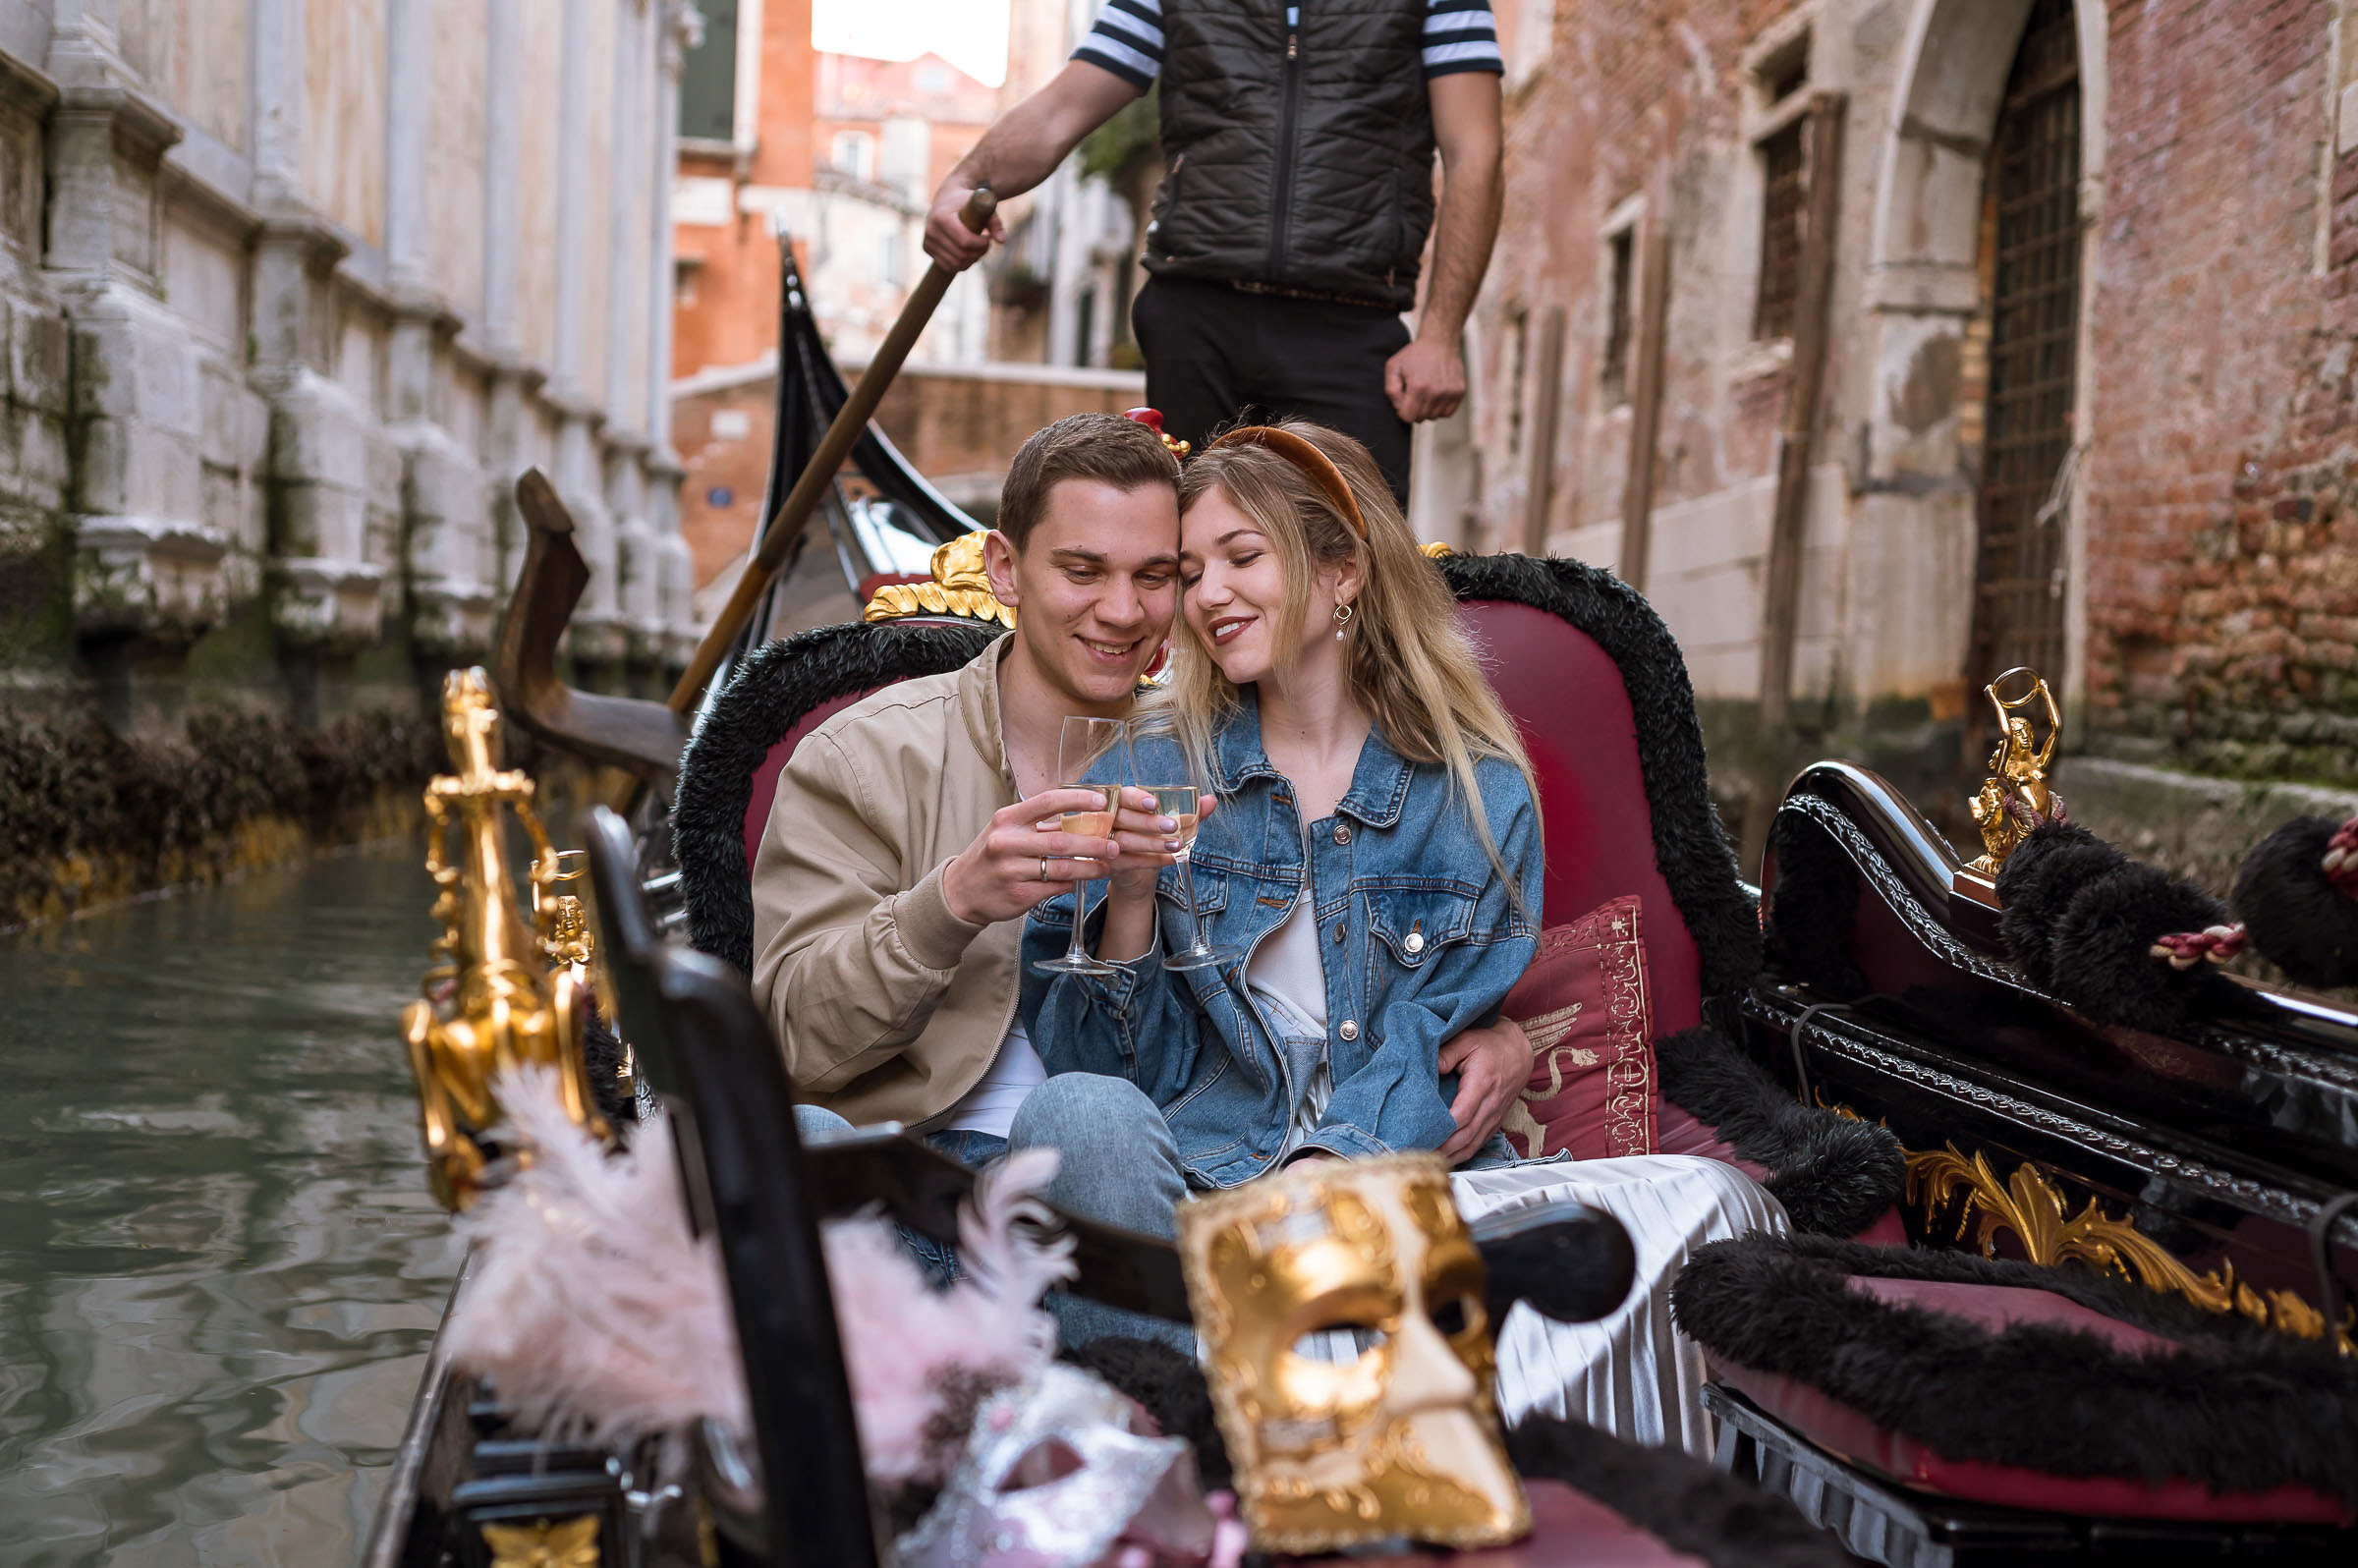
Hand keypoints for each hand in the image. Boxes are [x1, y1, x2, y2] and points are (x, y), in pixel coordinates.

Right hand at [924, 178, 1005, 270]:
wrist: (947, 196)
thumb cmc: (966, 200)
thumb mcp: (982, 205)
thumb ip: (994, 222)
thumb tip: (1001, 241)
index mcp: (941, 217)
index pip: (964, 241)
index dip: (980, 245)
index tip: (989, 239)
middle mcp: (931, 230)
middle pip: (960, 255)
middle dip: (978, 253)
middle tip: (986, 245)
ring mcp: (927, 240)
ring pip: (954, 264)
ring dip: (971, 260)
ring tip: (979, 249)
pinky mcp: (927, 248)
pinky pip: (947, 266)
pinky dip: (961, 264)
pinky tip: (969, 254)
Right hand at [940, 788, 1121, 925]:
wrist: (960, 892)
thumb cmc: (990, 856)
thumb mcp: (1005, 831)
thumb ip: (1036, 823)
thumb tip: (1081, 814)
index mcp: (1007, 819)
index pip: (1047, 801)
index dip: (1078, 799)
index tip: (1102, 801)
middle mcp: (1007, 842)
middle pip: (1061, 839)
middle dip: (1094, 842)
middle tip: (1115, 844)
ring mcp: (1012, 870)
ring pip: (1063, 867)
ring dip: (1090, 867)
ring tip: (1106, 866)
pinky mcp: (1018, 895)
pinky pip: (1055, 887)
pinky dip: (1072, 883)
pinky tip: (1081, 881)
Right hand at [1105, 790, 1219, 898]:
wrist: (1134, 872)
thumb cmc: (1149, 838)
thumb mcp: (1169, 824)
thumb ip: (1189, 812)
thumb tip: (1211, 800)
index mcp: (1120, 802)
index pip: (1123, 795)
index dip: (1137, 799)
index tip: (1154, 804)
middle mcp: (1107, 820)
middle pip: (1123, 817)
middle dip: (1149, 822)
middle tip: (1173, 826)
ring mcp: (1104, 842)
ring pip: (1125, 840)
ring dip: (1152, 843)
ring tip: (1177, 845)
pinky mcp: (1108, 864)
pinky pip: (1127, 861)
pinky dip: (1150, 860)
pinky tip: (1169, 859)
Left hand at [1384, 334, 1467, 422]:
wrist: (1440, 342)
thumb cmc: (1415, 354)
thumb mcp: (1393, 367)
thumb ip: (1391, 390)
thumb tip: (1398, 408)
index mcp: (1418, 387)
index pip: (1408, 417)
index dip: (1402, 411)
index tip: (1404, 400)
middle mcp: (1436, 392)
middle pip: (1420, 418)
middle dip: (1414, 409)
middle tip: (1414, 394)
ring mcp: (1450, 393)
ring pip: (1434, 417)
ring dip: (1427, 409)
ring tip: (1426, 393)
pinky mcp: (1459, 393)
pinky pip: (1447, 413)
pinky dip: (1440, 408)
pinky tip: (1436, 395)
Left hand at [1436, 1017, 1531, 1164]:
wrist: (1517, 1052)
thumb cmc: (1490, 1045)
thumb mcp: (1466, 1041)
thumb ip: (1446, 1053)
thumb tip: (1429, 1066)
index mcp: (1482, 1085)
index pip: (1462, 1115)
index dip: (1444, 1129)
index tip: (1423, 1135)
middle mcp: (1490, 1105)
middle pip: (1466, 1136)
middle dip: (1443, 1149)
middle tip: (1419, 1153)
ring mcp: (1494, 1117)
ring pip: (1473, 1145)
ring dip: (1451, 1156)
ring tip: (1428, 1160)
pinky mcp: (1494, 1123)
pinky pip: (1478, 1144)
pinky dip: (1462, 1154)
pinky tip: (1445, 1158)